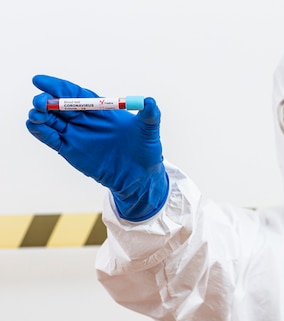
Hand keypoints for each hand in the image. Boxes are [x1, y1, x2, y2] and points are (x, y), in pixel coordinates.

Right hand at [26, 74, 167, 220]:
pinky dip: (42, 132)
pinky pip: (52, 139)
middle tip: (41, 101)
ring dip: (40, 116)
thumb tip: (150, 101)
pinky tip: (35, 126)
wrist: (141, 177)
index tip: (40, 81)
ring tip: (36, 114)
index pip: (76, 94)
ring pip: (51, 121)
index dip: (58, 87)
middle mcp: (85, 119)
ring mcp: (76, 135)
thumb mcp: (149, 131)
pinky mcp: (71, 151)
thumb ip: (150, 116)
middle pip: (60, 106)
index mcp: (101, 109)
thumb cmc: (146, 150)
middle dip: (47, 101)